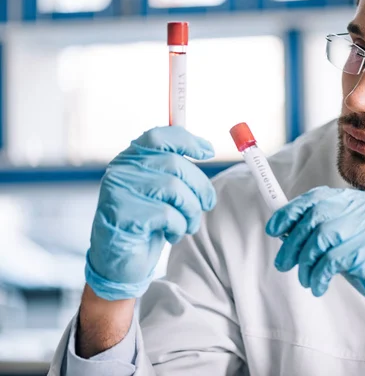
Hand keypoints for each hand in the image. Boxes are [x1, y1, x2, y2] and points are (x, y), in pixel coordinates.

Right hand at [85, 126, 216, 300]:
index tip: (208, 151)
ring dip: (191, 211)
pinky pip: (167, 215)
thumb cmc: (145, 225)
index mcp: (130, 160)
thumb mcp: (159, 192)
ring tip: (187, 225)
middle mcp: (121, 171)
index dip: (187, 141)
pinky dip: (178, 227)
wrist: (118, 264)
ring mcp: (118, 192)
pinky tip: (171, 234)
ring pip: (175, 190)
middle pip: (175, 164)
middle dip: (200, 186)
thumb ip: (173, 170)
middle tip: (207, 204)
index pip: (160, 137)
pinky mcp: (122, 216)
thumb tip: (205, 147)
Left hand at [266, 186, 364, 344]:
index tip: (275, 227)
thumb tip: (288, 231)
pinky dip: (318, 275)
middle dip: (292, 241)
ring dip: (305, 262)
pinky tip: (319, 285)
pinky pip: (330, 259)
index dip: (291, 212)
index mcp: (362, 203)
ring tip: (307, 278)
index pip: (318, 197)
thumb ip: (327, 233)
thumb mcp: (352, 244)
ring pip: (319, 236)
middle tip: (284, 262)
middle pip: (314, 215)